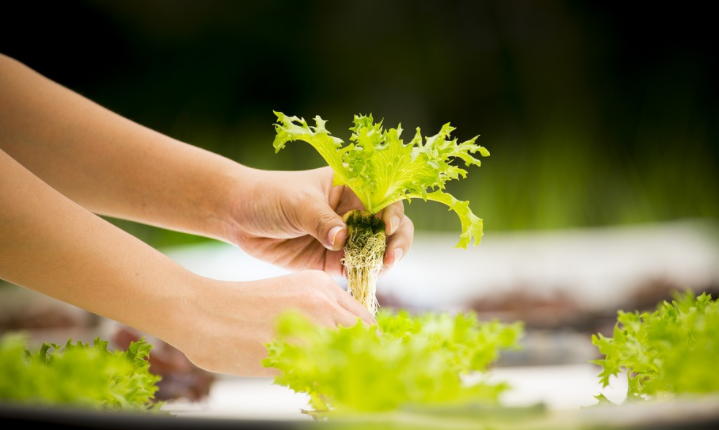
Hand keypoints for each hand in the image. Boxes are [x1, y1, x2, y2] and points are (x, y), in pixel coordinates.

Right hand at [173, 270, 373, 375]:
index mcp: (322, 285)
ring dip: (348, 376)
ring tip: (338, 390)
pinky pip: (329, 377)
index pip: (364, 320)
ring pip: (352, 357)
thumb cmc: (238, 311)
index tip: (362, 363)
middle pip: (365, 338)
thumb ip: (315, 314)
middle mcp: (324, 299)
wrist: (201, 312)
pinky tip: (320, 395)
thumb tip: (339, 345)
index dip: (366, 345)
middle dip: (363, 362)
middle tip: (355, 382)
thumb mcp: (286, 298)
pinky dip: (329, 391)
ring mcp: (313, 323)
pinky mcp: (298, 349)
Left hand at [228, 166, 413, 276]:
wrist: (238, 216)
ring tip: (377, 270)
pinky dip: (363, 275)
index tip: (388, 228)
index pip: (384, 198)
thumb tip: (343, 239)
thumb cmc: (269, 196)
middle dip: (396, 242)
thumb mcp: (297, 203)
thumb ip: (321, 220)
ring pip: (375, 251)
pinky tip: (363, 280)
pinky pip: (355, 269)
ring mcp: (344, 237)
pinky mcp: (331, 259)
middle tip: (390, 258)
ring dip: (381, 261)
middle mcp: (353, 211)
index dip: (393, 214)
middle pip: (388, 227)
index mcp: (351, 187)